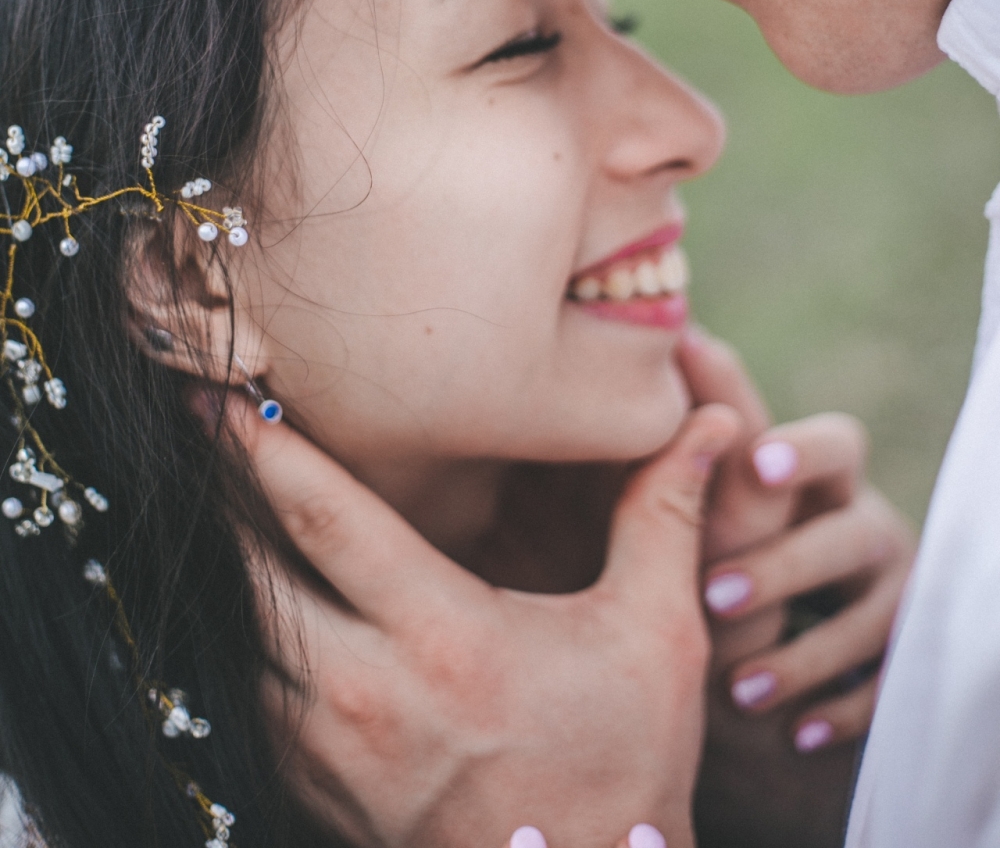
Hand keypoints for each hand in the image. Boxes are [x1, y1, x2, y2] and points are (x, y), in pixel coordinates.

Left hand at [221, 395, 739, 847]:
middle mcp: (368, 696)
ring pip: (240, 641)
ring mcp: (332, 756)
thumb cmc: (625, 769)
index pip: (325, 521)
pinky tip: (248, 602)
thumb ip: (664, 515)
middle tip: (186, 423)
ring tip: (207, 501)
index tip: (220, 393)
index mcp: (445, 639)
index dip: (264, 450)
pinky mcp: (317, 796)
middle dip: (215, 494)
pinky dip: (240, 643)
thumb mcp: (656, 635)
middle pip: (253, 575)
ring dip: (223, 570)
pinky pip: (251, 703)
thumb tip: (711, 420)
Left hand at [678, 331, 914, 847]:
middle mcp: (868, 522)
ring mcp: (893, 590)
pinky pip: (888, 685)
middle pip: (850, 534)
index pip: (835, 442)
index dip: (802, 450)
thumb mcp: (717, 478)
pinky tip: (798, 732)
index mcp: (826, 472)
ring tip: (737, 689)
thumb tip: (677, 329)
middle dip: (785, 565)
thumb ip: (706, 412)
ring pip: (871, 618)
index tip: (757, 462)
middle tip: (711, 596)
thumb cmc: (731, 524)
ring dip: (803, 654)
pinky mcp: (901, 654)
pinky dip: (843, 708)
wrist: (769, 618)